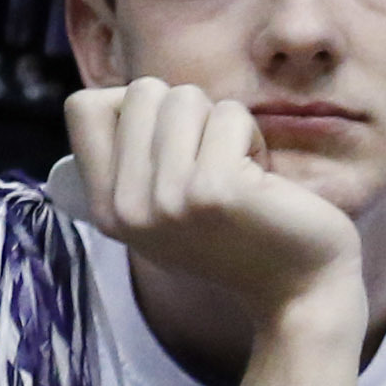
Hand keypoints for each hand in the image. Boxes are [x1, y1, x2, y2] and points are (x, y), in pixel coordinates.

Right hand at [62, 78, 362, 337]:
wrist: (301, 293)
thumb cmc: (243, 236)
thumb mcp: (165, 206)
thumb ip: (134, 158)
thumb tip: (123, 94)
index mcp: (107, 210)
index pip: (83, 107)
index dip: (132, 104)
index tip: (172, 143)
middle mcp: (128, 207)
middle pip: (141, 92)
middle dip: (189, 114)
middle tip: (215, 161)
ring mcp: (169, 199)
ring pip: (184, 97)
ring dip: (223, 125)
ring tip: (239, 171)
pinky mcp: (214, 188)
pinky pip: (229, 115)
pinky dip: (253, 136)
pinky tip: (262, 181)